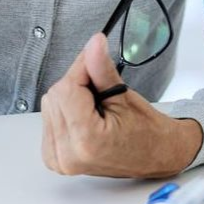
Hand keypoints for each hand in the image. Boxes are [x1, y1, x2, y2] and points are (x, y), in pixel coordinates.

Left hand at [40, 33, 203, 178]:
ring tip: (95, 108)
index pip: (66, 87)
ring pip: (50, 104)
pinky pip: (50, 118)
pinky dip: (66, 110)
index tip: (97, 64)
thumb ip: (102, 69)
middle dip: (77, 85)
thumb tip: (93, 43)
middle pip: (56, 95)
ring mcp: (59, 159)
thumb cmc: (145, 133)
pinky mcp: (54, 157)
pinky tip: (84, 117)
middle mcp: (67, 154)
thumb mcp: (125, 97)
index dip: (82, 70)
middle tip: (101, 92)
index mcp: (86, 140)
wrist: (153, 156)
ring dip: (70, 98)